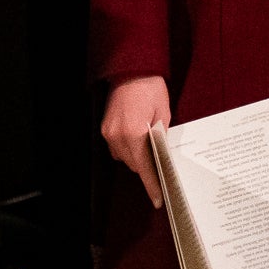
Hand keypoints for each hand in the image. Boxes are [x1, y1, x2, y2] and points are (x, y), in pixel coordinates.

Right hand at [102, 75, 172, 207]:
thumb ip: (161, 137)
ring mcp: (109, 132)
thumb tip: (162, 155)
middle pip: (134, 165)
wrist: (131, 69)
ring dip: (137, 156)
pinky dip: (128, 147)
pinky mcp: (105, 127)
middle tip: (161, 161)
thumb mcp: (163, 113)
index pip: (144, 167)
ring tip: (149, 143)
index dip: (152, 184)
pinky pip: (117, 147)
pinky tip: (137, 136)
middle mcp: (118, 136)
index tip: (157, 199)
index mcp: (134, 133)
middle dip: (147, 166)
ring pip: (125, 157)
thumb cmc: (151, 88)